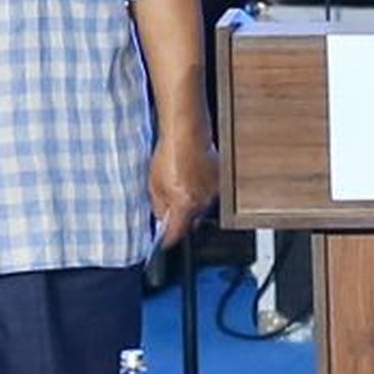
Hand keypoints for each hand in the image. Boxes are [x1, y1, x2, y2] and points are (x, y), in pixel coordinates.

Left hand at [147, 126, 218, 249]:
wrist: (186, 131)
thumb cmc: (170, 152)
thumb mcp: (154, 184)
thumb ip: (158, 206)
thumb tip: (161, 219)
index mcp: (185, 204)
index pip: (177, 233)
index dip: (167, 240)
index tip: (162, 241)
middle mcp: (203, 201)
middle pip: (192, 222)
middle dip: (181, 220)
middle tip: (168, 211)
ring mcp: (213, 191)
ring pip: (201, 208)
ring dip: (190, 204)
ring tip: (178, 188)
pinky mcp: (219, 179)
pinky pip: (208, 193)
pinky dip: (198, 191)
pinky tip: (189, 179)